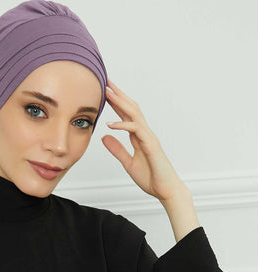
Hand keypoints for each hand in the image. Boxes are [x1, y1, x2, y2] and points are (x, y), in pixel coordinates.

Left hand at [102, 78, 188, 202]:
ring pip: (134, 114)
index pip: (126, 114)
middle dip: (118, 94)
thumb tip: (104, 137)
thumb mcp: (128, 163)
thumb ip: (117, 150)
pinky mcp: (151, 146)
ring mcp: (149, 138)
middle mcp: (145, 133)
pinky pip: (136, 131)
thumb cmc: (152, 178)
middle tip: (106, 81)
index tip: (105, 91)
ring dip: (120, 102)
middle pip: (131, 108)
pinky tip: (111, 124)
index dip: (116, 102)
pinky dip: (123, 125)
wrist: (166, 190)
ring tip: (107, 92)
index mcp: (139, 137)